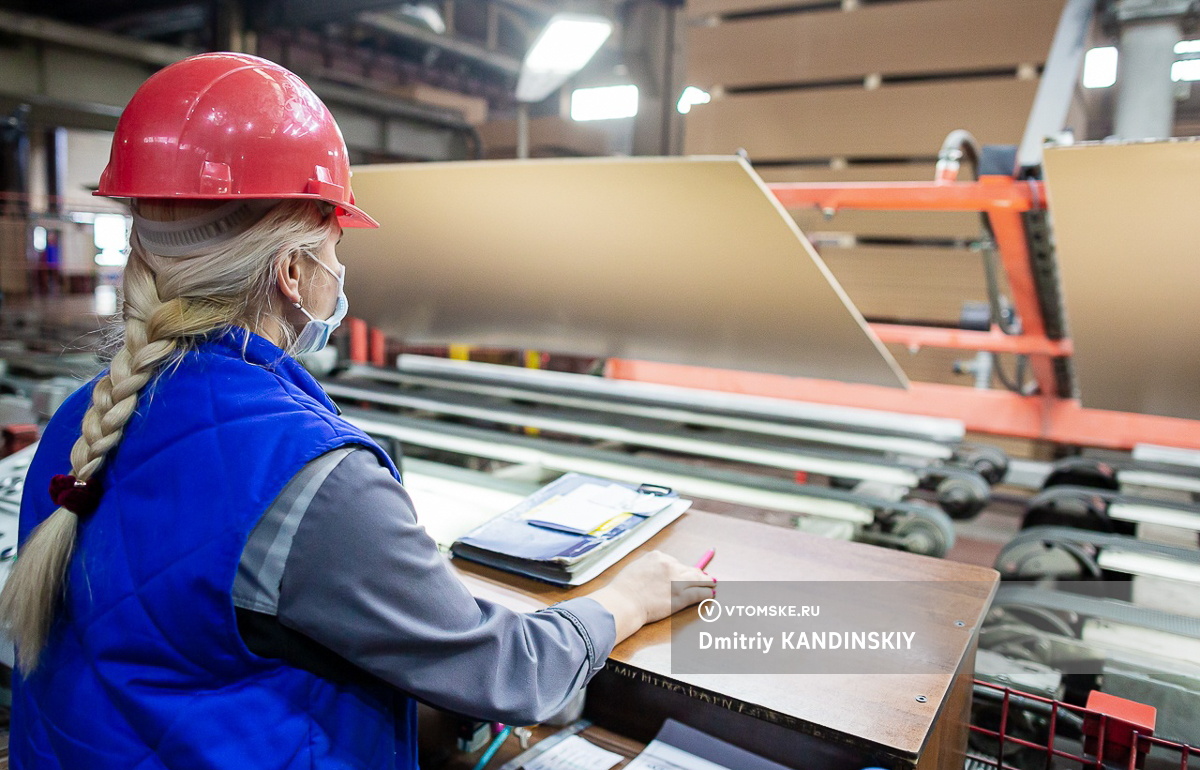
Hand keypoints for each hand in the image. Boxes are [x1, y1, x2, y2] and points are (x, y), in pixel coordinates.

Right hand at [589, 550, 715, 641]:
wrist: (624, 602)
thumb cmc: (623, 590)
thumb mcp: (635, 568)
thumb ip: (648, 567)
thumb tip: (657, 572)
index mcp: (657, 556)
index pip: (675, 562)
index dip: (680, 570)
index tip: (684, 573)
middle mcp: (669, 565)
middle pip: (688, 569)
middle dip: (695, 574)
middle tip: (704, 577)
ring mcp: (676, 580)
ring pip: (698, 579)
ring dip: (706, 581)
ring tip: (712, 584)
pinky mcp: (681, 595)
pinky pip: (699, 592)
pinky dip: (707, 593)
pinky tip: (711, 594)